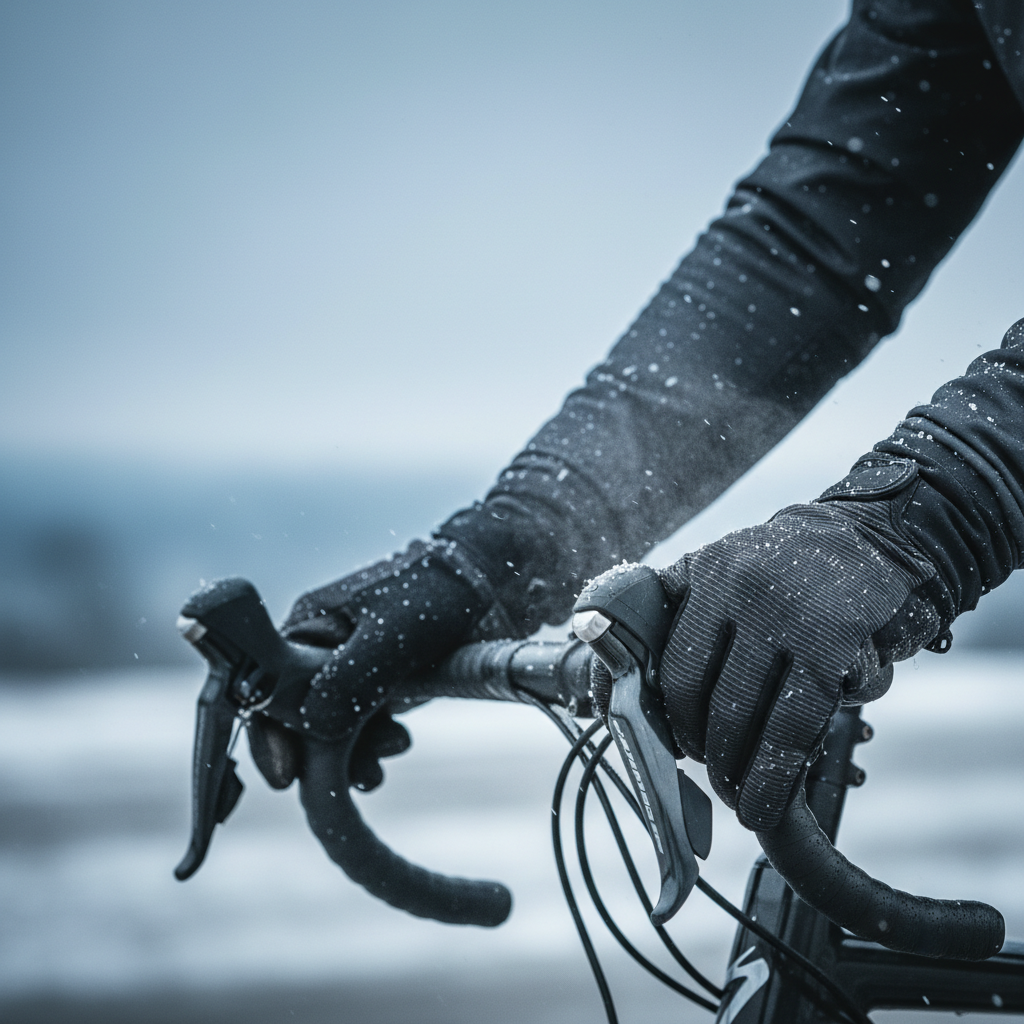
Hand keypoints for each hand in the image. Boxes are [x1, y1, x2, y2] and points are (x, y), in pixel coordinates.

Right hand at [251, 537, 515, 791]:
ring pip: (331, 727)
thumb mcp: (391, 632)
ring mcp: (351, 669)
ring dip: (353, 752)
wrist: (490, 580)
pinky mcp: (381, 683)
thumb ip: (350, 677)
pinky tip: (397, 745)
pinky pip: (362, 725)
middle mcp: (321, 651)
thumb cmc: (438, 590)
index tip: (284, 776)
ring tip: (389, 754)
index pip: (265, 689)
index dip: (269, 735)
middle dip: (319, 754)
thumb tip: (313, 726)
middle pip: (297, 717)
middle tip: (357, 776)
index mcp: (309, 627)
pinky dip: (374, 743)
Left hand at [655, 458, 950, 830]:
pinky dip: (778, 773)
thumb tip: (635, 684)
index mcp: (703, 574)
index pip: (664, 658)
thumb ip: (686, 614)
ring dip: (738, 771)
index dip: (662, 715)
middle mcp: (736, 589)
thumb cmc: (791, 570)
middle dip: (701, 747)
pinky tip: (771, 800)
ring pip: (745, 714)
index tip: (664, 745)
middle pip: (698, 692)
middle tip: (709, 775)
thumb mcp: (728, 569)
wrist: (877, 537)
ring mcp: (785, 616)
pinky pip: (797, 722)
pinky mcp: (833, 643)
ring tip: (741, 801)